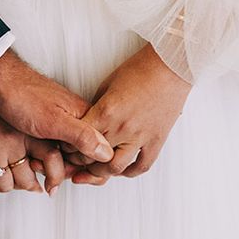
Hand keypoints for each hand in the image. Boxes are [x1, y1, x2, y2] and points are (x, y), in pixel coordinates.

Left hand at [0, 50, 113, 163]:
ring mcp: (60, 124)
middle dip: (65, 169)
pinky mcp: (46, 126)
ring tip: (33, 164)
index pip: (98, 152)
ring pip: (65, 155)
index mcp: (85, 117)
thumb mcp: (54, 120)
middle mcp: (76, 121)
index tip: (64, 172)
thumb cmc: (23, 96)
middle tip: (42, 168)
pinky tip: (30, 159)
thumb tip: (107, 153)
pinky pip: (52, 149)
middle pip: (82, 157)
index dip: (83, 168)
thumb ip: (82, 136)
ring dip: (51, 166)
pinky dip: (42, 158)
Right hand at [0, 114, 76, 194]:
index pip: (53, 158)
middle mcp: (12, 140)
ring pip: (3, 185)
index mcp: (28, 131)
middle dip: (20, 183)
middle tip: (14, 174)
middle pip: (26, 180)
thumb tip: (48, 172)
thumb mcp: (21, 118)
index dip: (56, 177)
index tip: (50, 188)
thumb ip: (36, 142)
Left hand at [68, 44, 190, 179]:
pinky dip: (129, 172)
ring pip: (115, 167)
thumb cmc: (139, 69)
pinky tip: (121, 170)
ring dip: (101, 172)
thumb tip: (84, 123)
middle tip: (76, 160)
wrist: (172, 65)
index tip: (66, 146)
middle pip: (92, 156)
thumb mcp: (107, 84)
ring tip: (96, 169)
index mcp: (106, 111)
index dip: (68, 146)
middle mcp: (121, 127)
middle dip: (79, 161)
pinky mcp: (157, 140)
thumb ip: (95, 107)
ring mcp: (140, 136)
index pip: (78, 139)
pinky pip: (141, 166)